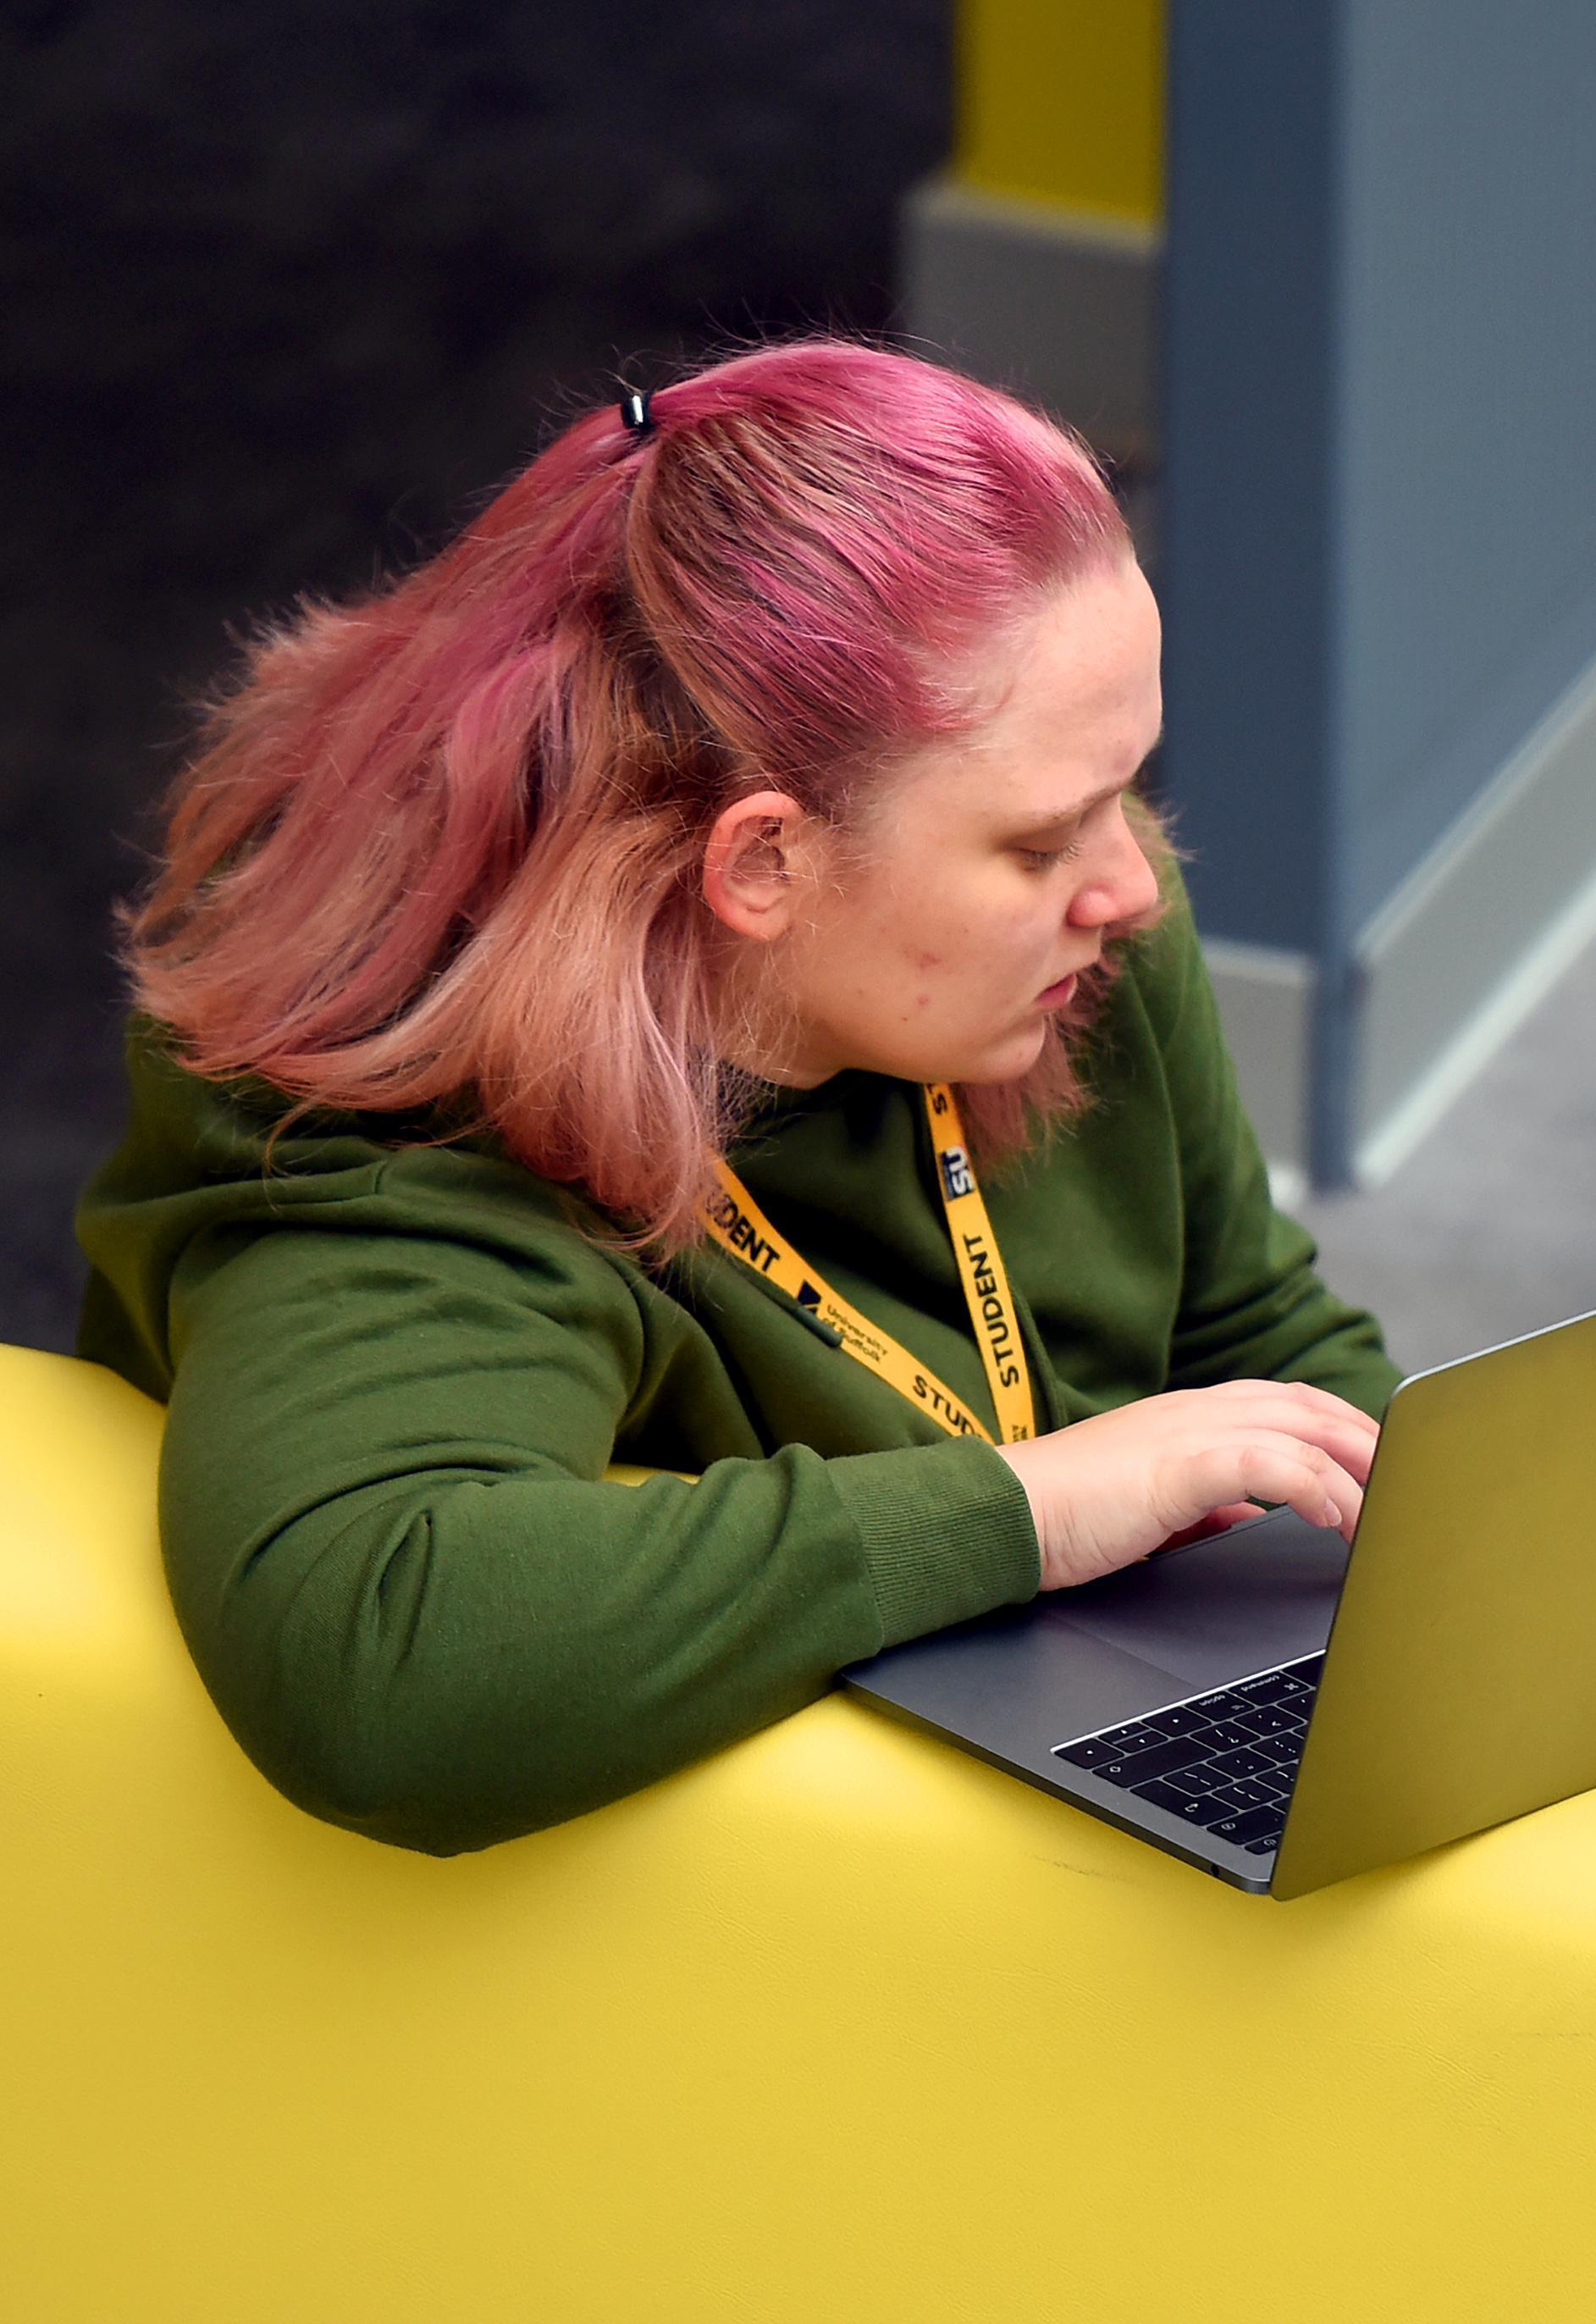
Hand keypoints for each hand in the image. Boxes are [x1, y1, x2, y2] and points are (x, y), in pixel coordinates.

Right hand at [995, 1380, 1378, 1592]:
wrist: (1007, 1514)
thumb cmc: (1066, 1514)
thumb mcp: (1152, 1504)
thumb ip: (1206, 1504)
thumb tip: (1251, 1518)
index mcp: (1186, 1416)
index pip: (1283, 1401)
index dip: (1338, 1424)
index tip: (1374, 1459)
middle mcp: (1194, 1411)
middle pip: (1305, 1406)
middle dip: (1363, 1439)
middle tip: (1403, 1479)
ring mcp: (1188, 1433)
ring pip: (1298, 1430)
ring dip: (1353, 1467)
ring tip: (1382, 1506)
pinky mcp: (1181, 1466)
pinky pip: (1270, 1466)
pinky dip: (1313, 1488)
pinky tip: (1334, 1518)